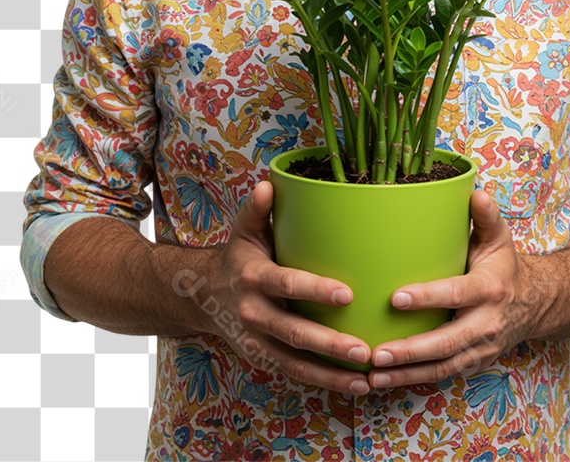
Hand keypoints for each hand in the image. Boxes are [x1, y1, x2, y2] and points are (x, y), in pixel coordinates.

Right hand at [200, 179, 372, 394]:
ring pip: (297, 363)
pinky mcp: (263, 359)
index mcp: (254, 278)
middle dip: (330, 344)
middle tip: (364, 349)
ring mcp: (257, 341)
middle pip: (295, 333)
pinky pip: (295, 374)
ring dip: (332, 373)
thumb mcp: (243, 232)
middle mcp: (253, 313)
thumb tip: (268, 184)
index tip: (347, 293)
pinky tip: (355, 385)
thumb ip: (257, 209)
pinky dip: (325, 382)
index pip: (287, 285)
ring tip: (367, 378)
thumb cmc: (237, 258)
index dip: (316, 291)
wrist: (202, 297)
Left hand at [366, 190, 543, 388]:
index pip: (455, 294)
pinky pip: (442, 375)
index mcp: (489, 289)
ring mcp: (481, 348)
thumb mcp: (500, 237)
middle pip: (446, 342)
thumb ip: (486, 216)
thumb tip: (477, 193)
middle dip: (410, 351)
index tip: (397, 297)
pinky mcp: (473, 363)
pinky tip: (387, 380)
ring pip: (442, 366)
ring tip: (375, 375)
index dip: (427, 297)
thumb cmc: (505, 265)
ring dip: (407, 373)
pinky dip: (414, 380)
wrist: (534, 302)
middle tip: (377, 353)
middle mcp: (486, 324)